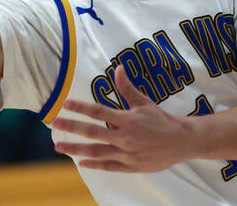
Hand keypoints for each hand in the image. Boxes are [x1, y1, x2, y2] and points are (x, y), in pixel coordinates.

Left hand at [51, 66, 190, 172]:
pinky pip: (109, 166)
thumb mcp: (144, 102)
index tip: (65, 104)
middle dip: (72, 127)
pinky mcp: (131, 167)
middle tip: (55, 123)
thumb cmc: (161, 120)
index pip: (99, 112)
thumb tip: (118, 68)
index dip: (81, 108)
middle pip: (93, 132)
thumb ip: (127, 88)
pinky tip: (81, 162)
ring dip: (76, 149)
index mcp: (128, 119)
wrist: (182, 142)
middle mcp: (125, 137)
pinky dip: (94, 165)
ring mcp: (127, 154)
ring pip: (97, 152)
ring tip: (59, 146)